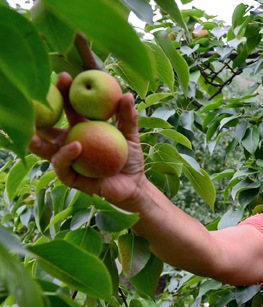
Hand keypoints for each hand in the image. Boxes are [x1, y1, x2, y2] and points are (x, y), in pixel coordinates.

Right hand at [28, 72, 146, 206]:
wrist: (135, 185)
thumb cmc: (130, 158)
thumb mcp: (130, 135)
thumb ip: (128, 117)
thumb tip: (126, 95)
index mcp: (80, 129)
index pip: (67, 109)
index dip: (63, 93)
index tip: (64, 76)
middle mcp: (68, 143)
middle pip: (49, 127)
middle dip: (41, 113)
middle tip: (42, 97)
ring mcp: (67, 160)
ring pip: (44, 148)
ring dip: (38, 137)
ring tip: (40, 126)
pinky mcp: (71, 178)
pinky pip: (62, 166)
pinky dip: (66, 155)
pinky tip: (76, 145)